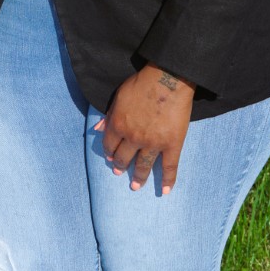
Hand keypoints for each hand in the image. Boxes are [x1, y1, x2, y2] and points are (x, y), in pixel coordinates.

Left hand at [95, 64, 194, 194]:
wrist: (167, 79)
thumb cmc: (141, 83)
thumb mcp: (119, 96)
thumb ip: (109, 114)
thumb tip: (97, 129)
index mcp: (118, 125)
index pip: (109, 145)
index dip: (109, 152)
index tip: (110, 157)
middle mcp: (133, 138)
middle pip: (124, 157)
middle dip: (120, 165)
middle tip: (119, 171)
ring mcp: (153, 143)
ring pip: (143, 166)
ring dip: (138, 177)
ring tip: (135, 185)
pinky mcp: (172, 145)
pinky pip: (169, 167)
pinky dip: (167, 181)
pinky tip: (165, 191)